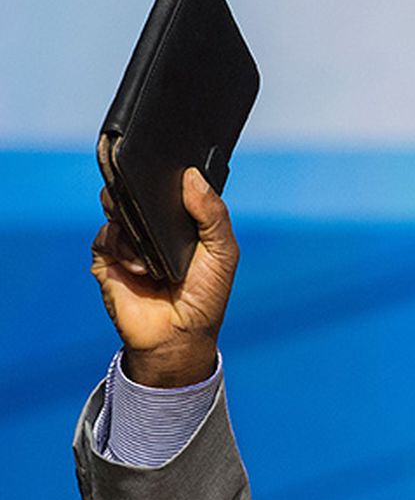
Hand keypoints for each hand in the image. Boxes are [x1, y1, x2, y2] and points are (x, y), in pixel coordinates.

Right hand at [92, 168, 238, 386]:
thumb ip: (213, 214)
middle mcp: (152, 226)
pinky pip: (105, 235)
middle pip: (136, 188)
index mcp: (181, 220)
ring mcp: (128, 240)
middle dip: (140, 185)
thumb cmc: (206, 295)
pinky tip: (141, 268)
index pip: (169, 185)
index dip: (170, 173)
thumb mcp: (223, 252)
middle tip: (150, 193)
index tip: (173, 164)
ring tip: (152, 245)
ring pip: (116, 205)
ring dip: (132, 218)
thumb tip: (192, 177)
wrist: (179, 335)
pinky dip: (122, 246)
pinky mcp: (107, 258)